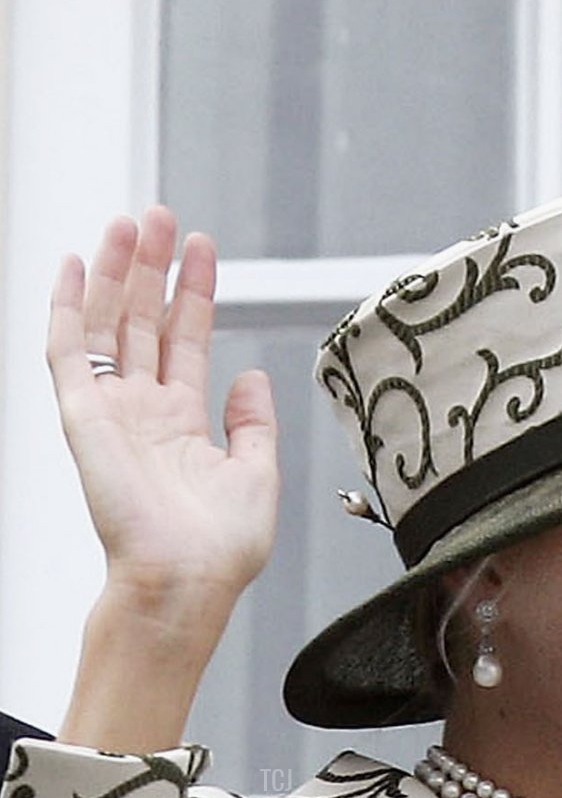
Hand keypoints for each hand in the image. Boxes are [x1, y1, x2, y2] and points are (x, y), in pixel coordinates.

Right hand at [48, 208, 279, 750]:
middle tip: (162, 216)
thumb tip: (251, 374)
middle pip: (145, 321)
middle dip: (153, 267)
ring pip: (109, 323)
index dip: (194, 293)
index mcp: (184, 425)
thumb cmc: (219, 551)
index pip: (186, 340)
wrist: (184, 581)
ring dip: (117, 271)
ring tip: (131, 223)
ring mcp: (111, 411)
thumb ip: (254, 423)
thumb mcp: (258, 476)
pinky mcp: (83, 416)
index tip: (204, 249)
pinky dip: (68, 304)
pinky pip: (66, 349)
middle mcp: (144, 413)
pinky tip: (74, 263)